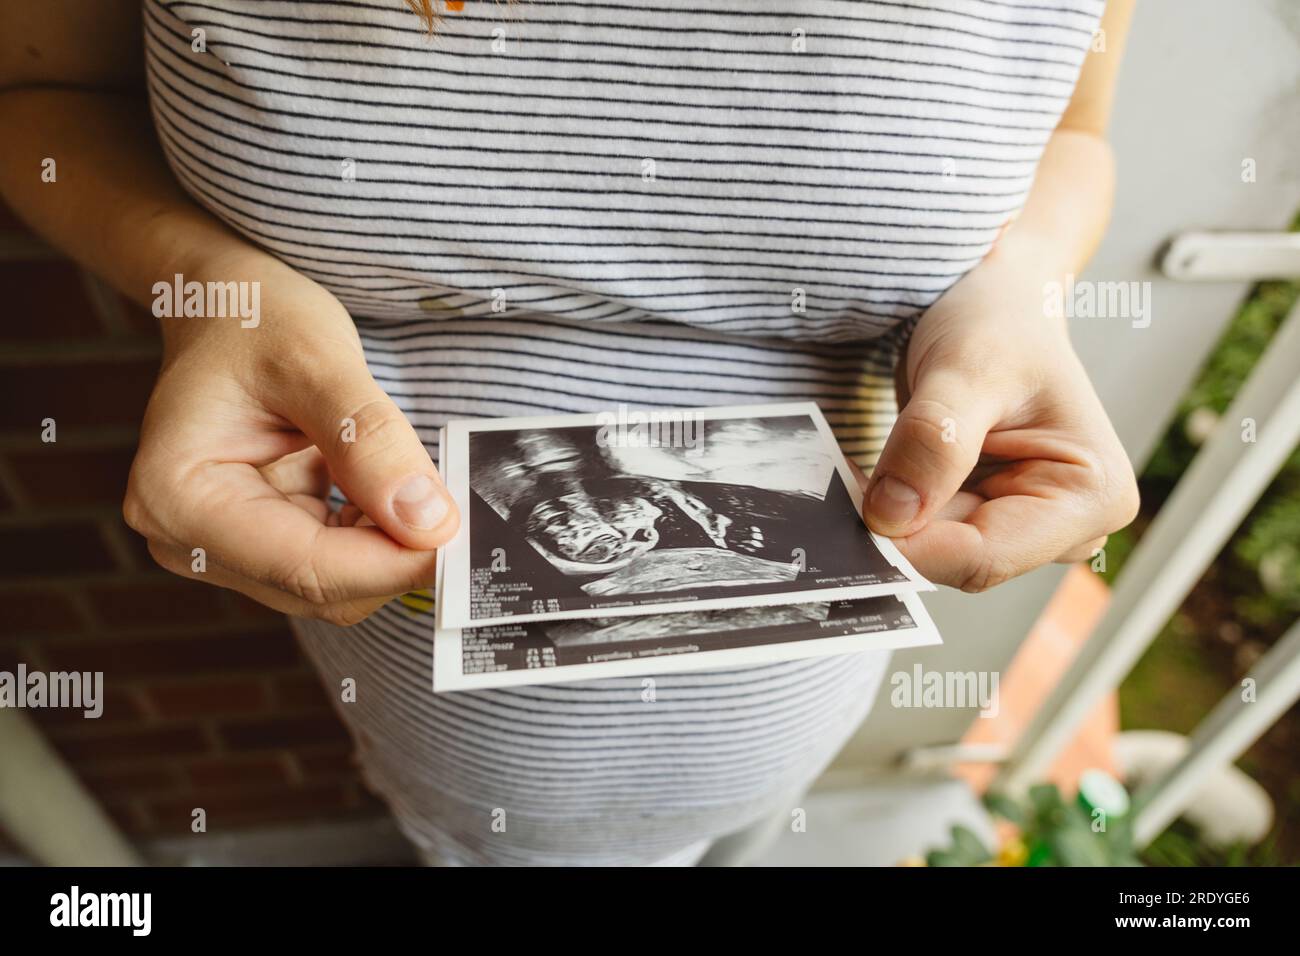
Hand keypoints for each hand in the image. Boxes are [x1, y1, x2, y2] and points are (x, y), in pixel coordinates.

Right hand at [123, 258, 458, 624]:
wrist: (228, 307)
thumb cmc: (254, 317)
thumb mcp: (317, 361)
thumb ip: (371, 443)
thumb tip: (428, 522)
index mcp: (178, 498)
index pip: (304, 566)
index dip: (391, 562)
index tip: (458, 538)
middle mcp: (187, 538)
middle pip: (320, 587)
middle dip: (394, 555)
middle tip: (456, 509)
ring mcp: (221, 547)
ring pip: (334, 585)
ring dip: (388, 545)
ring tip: (415, 483)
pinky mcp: (258, 543)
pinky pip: (334, 563)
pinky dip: (375, 534)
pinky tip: (388, 490)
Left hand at [861, 263, 1138, 591]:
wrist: (993, 306)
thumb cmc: (999, 324)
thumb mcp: (965, 369)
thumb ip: (932, 442)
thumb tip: (891, 517)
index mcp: (1091, 496)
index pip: (987, 556)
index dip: (914, 545)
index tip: (854, 516)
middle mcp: (1068, 526)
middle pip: (959, 560)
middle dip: (900, 529)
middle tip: (845, 485)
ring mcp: (1026, 527)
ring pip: (936, 552)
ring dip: (892, 518)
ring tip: (867, 468)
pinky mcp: (987, 519)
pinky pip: (927, 534)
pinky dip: (894, 509)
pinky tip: (876, 478)